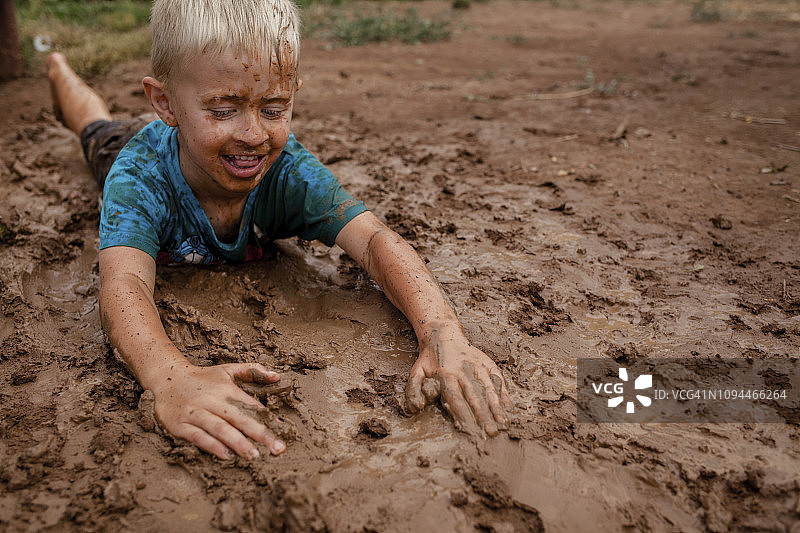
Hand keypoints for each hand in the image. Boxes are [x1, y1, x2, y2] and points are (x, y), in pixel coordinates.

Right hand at [150, 362, 285, 459]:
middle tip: (277, 449)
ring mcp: (196, 413)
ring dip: (238, 442)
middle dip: (259, 434)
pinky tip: (227, 455)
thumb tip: (278, 376)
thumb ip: (253, 371)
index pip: (251, 406)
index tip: (283, 432)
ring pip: (219, 429)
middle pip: (239, 418)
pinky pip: (198, 437)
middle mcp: (212, 401)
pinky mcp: (180, 425)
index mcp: (226, 389)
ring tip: (254, 455)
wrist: (165, 378)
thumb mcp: (227, 370)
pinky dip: (212, 446)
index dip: (267, 419)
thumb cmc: (202, 378)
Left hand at [405, 330, 510, 435]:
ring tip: (503, 422)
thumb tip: (414, 409)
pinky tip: (509, 407)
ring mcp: (477, 366)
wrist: (443, 333)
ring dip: (497, 406)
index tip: (468, 430)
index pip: (455, 398)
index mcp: (445, 375)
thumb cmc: (429, 358)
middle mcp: (463, 371)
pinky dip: (504, 392)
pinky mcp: (487, 362)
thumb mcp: (416, 371)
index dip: (462, 414)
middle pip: (474, 396)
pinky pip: (497, 378)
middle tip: (491, 433)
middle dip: (483, 416)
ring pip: (488, 388)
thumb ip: (413, 390)